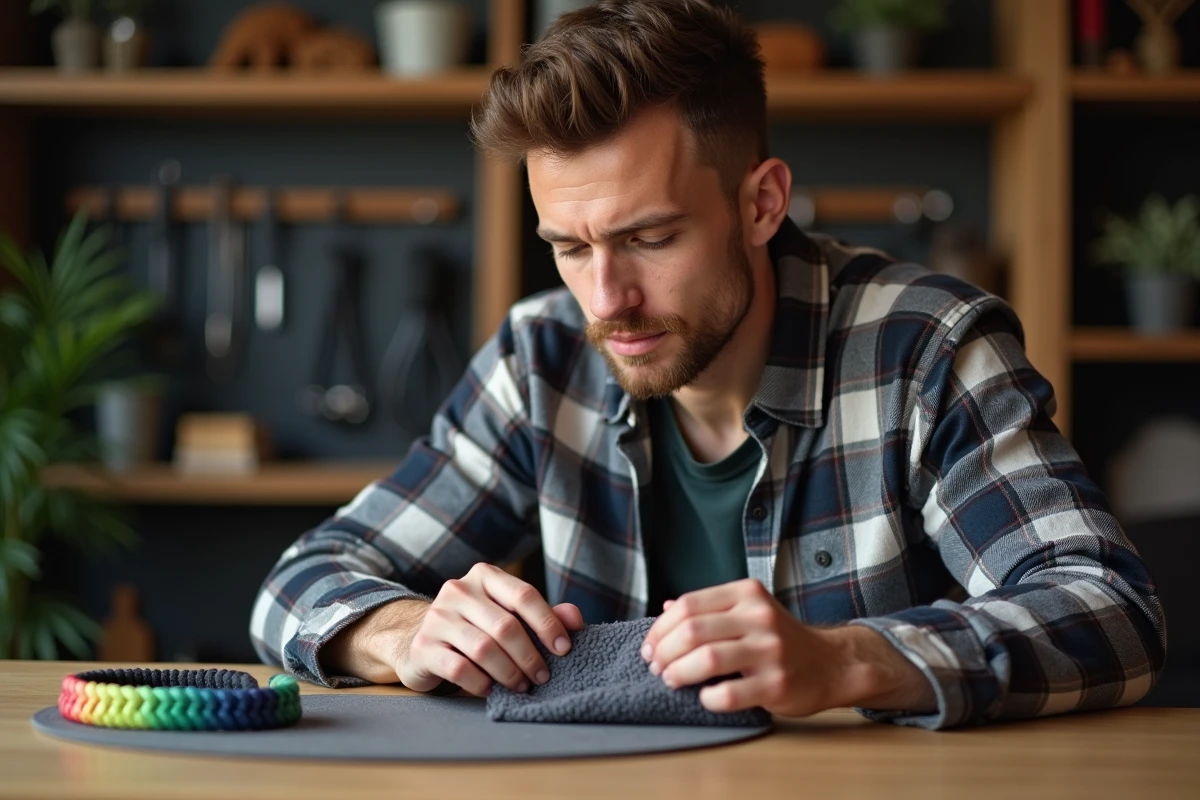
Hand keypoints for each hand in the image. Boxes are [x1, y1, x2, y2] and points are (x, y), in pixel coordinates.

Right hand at [399, 563, 582, 696]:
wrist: (422, 640)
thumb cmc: (477, 627)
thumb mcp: (509, 614)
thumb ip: (543, 615)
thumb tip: (576, 619)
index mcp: (484, 576)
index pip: (524, 595)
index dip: (548, 624)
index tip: (564, 649)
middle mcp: (458, 590)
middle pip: (506, 626)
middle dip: (530, 656)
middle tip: (543, 676)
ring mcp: (437, 617)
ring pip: (484, 649)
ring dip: (509, 673)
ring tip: (522, 685)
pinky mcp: (424, 646)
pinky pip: (460, 669)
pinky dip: (482, 683)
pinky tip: (492, 689)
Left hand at [640, 579, 935, 716]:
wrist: (831, 663)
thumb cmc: (780, 639)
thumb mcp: (749, 611)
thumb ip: (710, 609)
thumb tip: (666, 609)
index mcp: (747, 593)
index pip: (688, 605)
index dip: (660, 628)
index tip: (650, 647)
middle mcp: (759, 617)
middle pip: (693, 630)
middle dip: (664, 651)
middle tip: (656, 667)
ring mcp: (771, 650)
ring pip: (708, 658)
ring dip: (678, 673)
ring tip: (670, 680)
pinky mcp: (777, 683)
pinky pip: (730, 693)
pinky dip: (708, 698)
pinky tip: (704, 698)